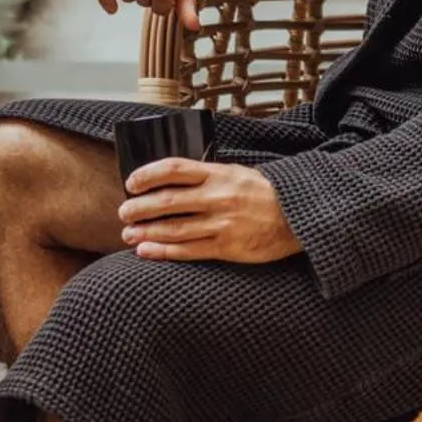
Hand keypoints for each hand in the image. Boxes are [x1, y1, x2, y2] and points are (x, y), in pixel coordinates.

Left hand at [119, 157, 301, 264]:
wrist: (297, 218)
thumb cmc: (264, 194)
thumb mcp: (237, 173)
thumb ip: (207, 176)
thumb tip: (170, 180)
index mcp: (218, 174)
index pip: (174, 169)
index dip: (148, 175)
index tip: (131, 182)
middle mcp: (217, 197)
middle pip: (168, 201)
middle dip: (140, 207)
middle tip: (123, 212)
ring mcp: (221, 224)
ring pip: (174, 228)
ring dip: (146, 232)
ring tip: (128, 234)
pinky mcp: (226, 248)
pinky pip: (189, 251)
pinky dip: (164, 252)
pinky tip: (146, 251)